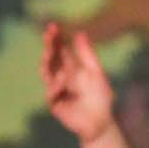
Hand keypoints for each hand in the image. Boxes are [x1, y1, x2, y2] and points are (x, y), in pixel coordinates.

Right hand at [40, 23, 115, 143]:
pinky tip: (63, 77)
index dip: (55, 38)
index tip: (53, 26)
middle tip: (49, 34)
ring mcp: (55, 88)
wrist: (101, 121)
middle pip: (50, 57)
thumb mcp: (96, 73)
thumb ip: (87, 55)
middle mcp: (59, 75)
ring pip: (46, 72)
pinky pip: (51, 91)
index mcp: (69, 66)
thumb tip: (80, 32)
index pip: (59, 49)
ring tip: (50, 50)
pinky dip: (57, 84)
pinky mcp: (54, 102)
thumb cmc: (100, 97)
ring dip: (48, 61)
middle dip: (49, 45)